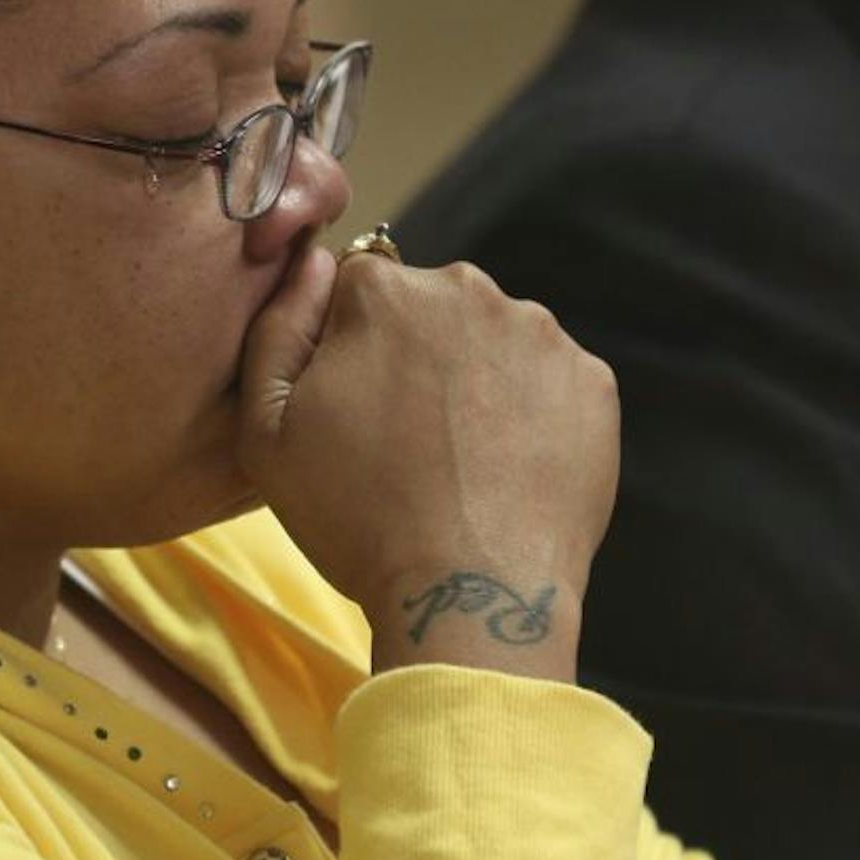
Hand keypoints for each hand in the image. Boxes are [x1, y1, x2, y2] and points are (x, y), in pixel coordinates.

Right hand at [237, 246, 619, 679]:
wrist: (472, 595)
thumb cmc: (356, 518)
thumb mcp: (267, 430)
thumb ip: (276, 328)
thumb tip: (311, 263)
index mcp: (385, 291)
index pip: (357, 284)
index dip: (346, 343)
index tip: (351, 403)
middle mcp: (469, 290)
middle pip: (429, 305)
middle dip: (414, 351)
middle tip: (402, 438)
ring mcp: (541, 334)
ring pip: (492, 339)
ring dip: (473, 378)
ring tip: (457, 459)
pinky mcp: (592, 383)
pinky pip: (548, 380)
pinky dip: (528, 412)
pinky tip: (504, 467)